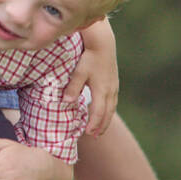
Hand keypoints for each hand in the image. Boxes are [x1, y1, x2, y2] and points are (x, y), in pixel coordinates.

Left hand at [65, 21, 118, 135]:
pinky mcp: (114, 82)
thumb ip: (73, 87)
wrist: (103, 43)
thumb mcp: (79, 71)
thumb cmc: (89, 56)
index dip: (94, 124)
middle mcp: (110, 90)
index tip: (88, 133)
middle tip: (94, 136)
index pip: (98, 112)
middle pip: (107, 113)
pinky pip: (113, 101)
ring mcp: (114, 86)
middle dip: (101, 125)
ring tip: (100, 129)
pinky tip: (104, 112)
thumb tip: (66, 102)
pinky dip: (109, 110)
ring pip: (112, 108)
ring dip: (106, 119)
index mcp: (101, 89)